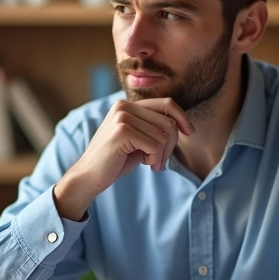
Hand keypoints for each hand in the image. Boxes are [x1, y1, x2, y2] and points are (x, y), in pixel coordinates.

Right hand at [54, 98, 194, 220]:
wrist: (89, 176)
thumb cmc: (116, 160)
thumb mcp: (138, 138)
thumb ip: (154, 127)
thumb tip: (182, 124)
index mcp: (127, 105)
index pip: (166, 103)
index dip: (182, 117)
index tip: (189, 132)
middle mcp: (124, 106)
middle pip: (168, 121)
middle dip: (171, 145)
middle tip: (159, 161)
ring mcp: (122, 117)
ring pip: (164, 135)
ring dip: (162, 155)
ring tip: (150, 163)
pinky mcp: (122, 132)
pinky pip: (156, 145)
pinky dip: (155, 159)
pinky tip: (144, 164)